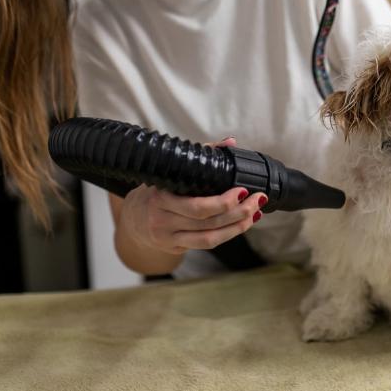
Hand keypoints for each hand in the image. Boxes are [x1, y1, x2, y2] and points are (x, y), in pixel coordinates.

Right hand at [116, 137, 266, 254]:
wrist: (133, 219)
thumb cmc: (158, 191)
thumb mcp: (174, 171)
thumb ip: (203, 154)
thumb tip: (230, 143)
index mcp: (161, 197)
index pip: (197, 205)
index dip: (223, 201)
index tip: (242, 190)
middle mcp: (163, 219)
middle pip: (208, 221)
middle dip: (238, 212)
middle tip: (257, 200)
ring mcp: (169, 237)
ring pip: (210, 237)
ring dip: (238, 226)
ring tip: (255, 214)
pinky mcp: (176, 247)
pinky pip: (206, 244)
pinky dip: (228, 234)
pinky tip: (242, 225)